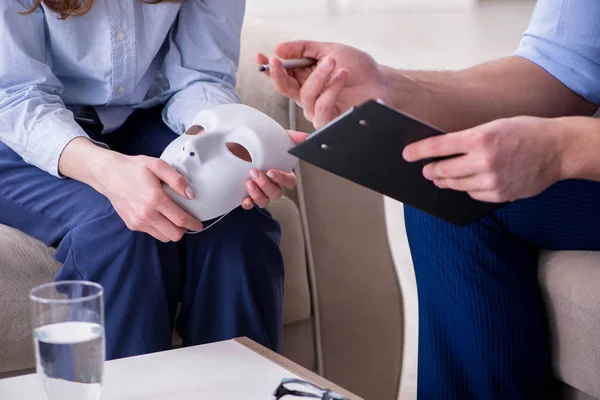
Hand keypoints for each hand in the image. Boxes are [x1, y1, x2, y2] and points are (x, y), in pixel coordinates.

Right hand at [94, 154, 203, 241]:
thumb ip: (177, 180)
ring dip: (172, 231)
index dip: (193, 224)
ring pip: (164, 237)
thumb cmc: (135, 168)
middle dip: (184, 229)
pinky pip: (152, 233)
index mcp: (155, 199)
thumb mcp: (158, 165)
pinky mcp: (132, 225)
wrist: (108, 174)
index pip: (180, 220)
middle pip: (174, 234)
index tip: (199, 224)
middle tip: (186, 220)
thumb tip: (192, 195)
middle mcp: (146, 214)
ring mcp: (138, 222)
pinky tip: (160, 217)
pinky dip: (160, 229)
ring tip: (173, 219)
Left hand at [242, 130, 307, 209]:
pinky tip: (244, 199)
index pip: (290, 182)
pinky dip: (248, 204)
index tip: (271, 172)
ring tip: (248, 183)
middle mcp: (273, 185)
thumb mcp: (276, 138)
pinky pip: (250, 205)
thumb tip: (305, 137)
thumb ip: (291, 138)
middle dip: (265, 185)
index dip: (282, 179)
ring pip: (265, 201)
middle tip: (254, 173)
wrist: (238, 148)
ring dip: (257, 194)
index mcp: (282, 173)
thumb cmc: (261, 146)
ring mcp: (261, 193)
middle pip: (276, 193)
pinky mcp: (248, 197)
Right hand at [257, 41, 386, 127]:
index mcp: (304, 79)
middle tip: (279, 59)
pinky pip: (322, 108)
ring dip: (319, 77)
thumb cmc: (359, 69)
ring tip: (334, 63)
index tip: (261, 57)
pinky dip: (331, 90)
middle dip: (280, 73)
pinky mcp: (329, 121)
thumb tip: (280, 48)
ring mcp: (317, 109)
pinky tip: (342, 76)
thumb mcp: (329, 50)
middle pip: (285, 88)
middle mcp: (308, 96)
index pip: (281, 75)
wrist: (381, 82)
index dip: (269, 68)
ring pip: (305, 96)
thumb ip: (304, 48)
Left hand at [402, 116, 566, 202]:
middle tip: (426, 169)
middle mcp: (484, 161)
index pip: (438, 146)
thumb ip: (468, 138)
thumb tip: (442, 150)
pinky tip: (467, 182)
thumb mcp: (494, 125)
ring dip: (445, 181)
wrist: (557, 149)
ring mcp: (492, 181)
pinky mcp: (500, 195)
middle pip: (443, 170)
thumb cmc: (525, 132)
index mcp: (480, 138)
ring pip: (456, 185)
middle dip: (430, 170)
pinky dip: (467, 188)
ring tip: (440, 177)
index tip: (407, 154)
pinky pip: (472, 194)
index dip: (418, 151)